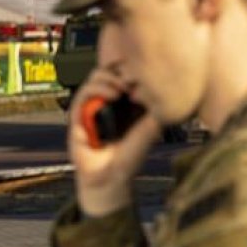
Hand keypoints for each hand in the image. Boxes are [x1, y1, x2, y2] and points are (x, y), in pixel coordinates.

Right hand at [68, 68, 160, 215]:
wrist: (111, 177)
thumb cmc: (131, 155)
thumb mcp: (151, 128)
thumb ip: (157, 109)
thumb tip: (168, 88)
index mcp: (123, 101)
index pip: (124, 74)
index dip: (131, 68)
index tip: (144, 72)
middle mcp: (106, 101)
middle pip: (109, 71)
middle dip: (119, 70)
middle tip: (132, 79)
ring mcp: (91, 107)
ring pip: (95, 78)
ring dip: (108, 78)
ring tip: (121, 88)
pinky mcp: (77, 116)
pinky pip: (82, 95)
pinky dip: (96, 90)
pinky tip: (111, 95)